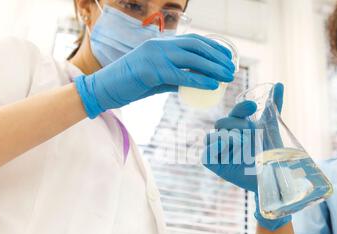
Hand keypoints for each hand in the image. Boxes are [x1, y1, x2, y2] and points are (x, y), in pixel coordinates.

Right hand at [74, 34, 235, 118]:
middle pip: (196, 47)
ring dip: (213, 68)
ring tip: (228, 77)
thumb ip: (173, 78)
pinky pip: (180, 75)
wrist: (104, 89)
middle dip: (217, 57)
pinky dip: (199, 80)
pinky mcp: (150, 71)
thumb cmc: (130, 84)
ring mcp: (154, 56)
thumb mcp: (156, 79)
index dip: (213, 48)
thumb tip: (191, 84)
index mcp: (161, 44)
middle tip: (232, 69)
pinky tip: (212, 85)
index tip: (228, 57)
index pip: (193, 41)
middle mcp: (160, 45)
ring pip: (191, 59)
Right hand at [203, 83, 291, 230]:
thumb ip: (275, 106)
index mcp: (238, 125)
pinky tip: (231, 153)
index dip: (242, 108)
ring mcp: (217, 149)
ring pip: (213, 135)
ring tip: (243, 146)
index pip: (235, 111)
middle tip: (251, 134)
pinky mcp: (212, 163)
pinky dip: (217, 150)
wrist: (272, 176)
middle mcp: (225, 135)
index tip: (253, 106)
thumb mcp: (272, 127)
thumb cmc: (271, 152)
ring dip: (228, 138)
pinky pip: (207, 152)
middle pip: (222, 122)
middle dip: (236, 126)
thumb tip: (279, 84)